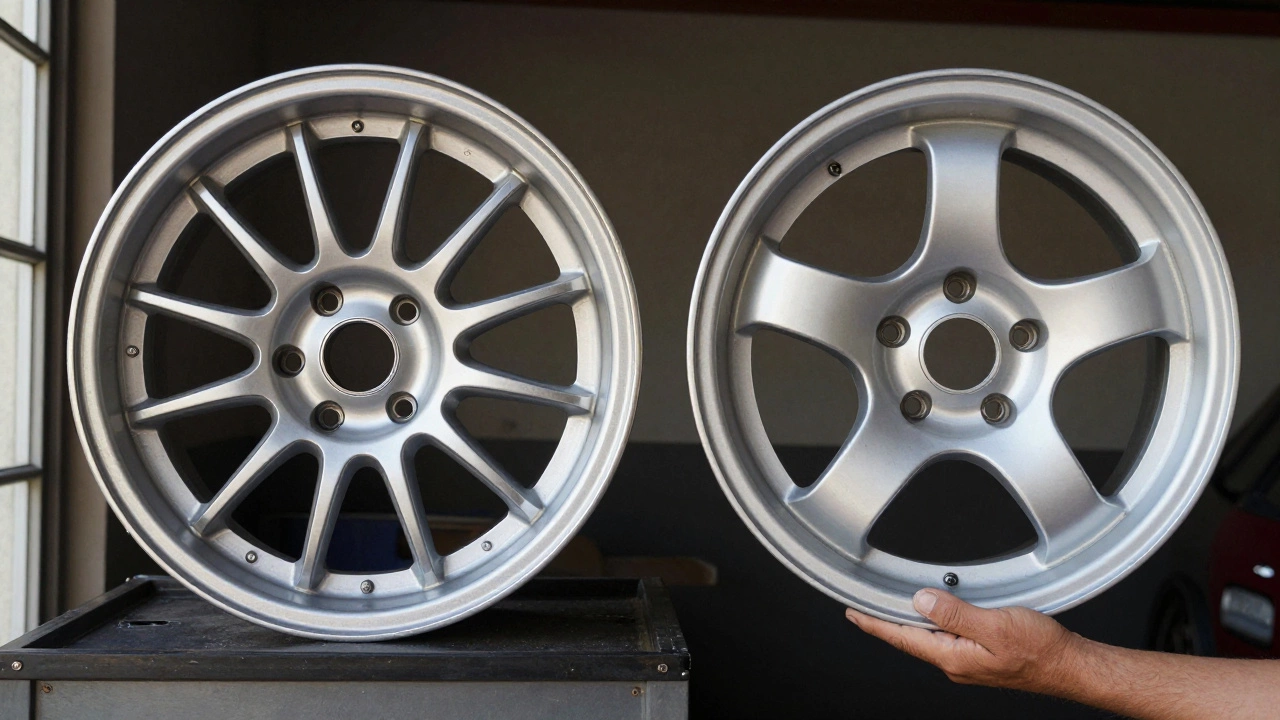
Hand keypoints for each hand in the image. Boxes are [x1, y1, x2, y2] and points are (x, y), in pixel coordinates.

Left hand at [845, 589, 1084, 693]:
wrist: (1068, 666)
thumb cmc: (1040, 650)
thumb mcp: (995, 625)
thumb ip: (955, 614)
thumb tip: (920, 602)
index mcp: (953, 656)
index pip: (902, 637)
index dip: (874, 623)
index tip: (852, 613)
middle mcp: (955, 662)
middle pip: (913, 635)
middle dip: (891, 617)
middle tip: (868, 599)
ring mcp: (966, 661)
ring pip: (932, 634)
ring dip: (918, 616)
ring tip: (905, 596)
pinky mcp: (979, 655)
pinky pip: (950, 634)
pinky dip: (940, 618)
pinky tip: (943, 607)